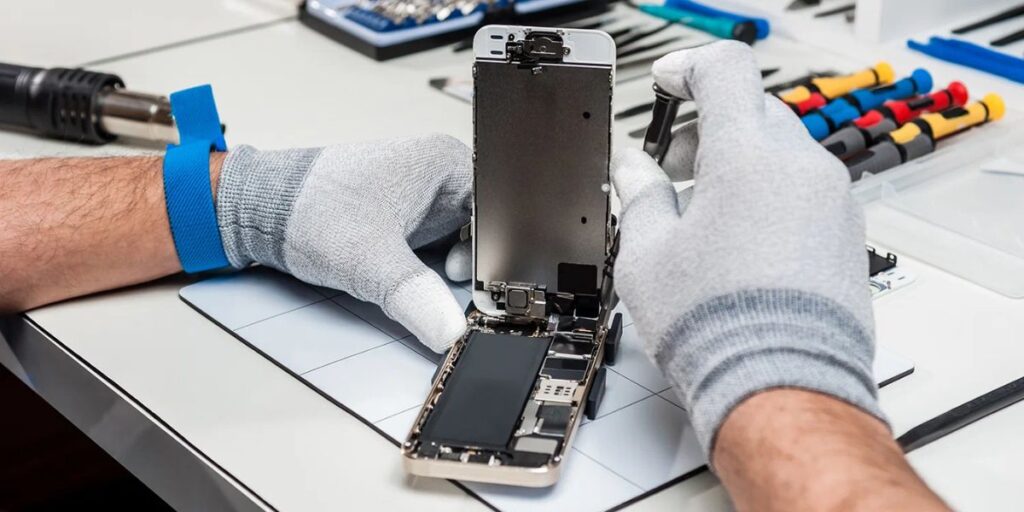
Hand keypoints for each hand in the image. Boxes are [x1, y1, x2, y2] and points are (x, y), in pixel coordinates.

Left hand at [216, 134, 471, 352]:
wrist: (260, 210)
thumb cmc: (307, 208)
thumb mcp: (369, 260)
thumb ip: (414, 297)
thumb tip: (449, 330)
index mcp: (444, 161)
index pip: (499, 215)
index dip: (495, 257)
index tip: (482, 290)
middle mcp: (439, 174)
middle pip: (485, 233)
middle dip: (470, 267)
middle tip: (447, 289)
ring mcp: (424, 198)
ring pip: (462, 246)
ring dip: (446, 270)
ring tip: (420, 278)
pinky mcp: (408, 220)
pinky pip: (437, 251)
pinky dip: (428, 271)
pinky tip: (408, 278)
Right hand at [612, 42, 884, 458]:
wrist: (781, 386)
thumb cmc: (717, 326)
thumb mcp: (646, 255)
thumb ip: (640, 195)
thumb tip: (635, 171)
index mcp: (747, 157)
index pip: (725, 70)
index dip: (688, 68)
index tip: (668, 83)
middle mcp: (801, 168)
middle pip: (753, 109)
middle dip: (707, 126)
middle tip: (673, 166)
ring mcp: (832, 201)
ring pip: (781, 150)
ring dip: (739, 161)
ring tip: (703, 211)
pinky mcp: (847, 234)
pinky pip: (805, 190)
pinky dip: (770, 193)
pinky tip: (739, 240)